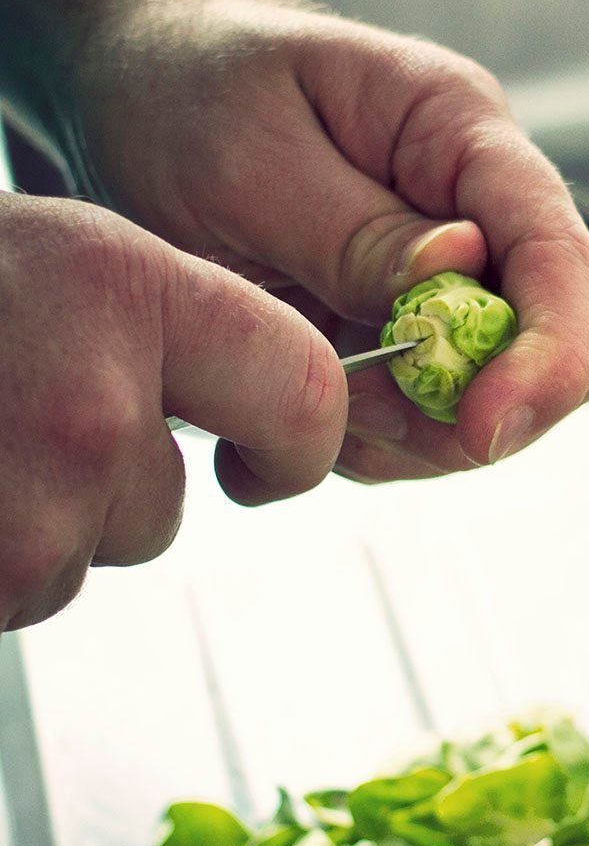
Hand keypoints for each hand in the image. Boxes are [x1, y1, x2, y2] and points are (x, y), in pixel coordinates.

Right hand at [0, 193, 346, 630]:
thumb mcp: (48, 257)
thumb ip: (165, 319)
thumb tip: (294, 384)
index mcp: (120, 289)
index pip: (305, 387)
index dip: (299, 440)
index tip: (282, 454)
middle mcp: (90, 399)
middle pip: (168, 501)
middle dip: (122, 489)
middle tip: (35, 434)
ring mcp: (34, 500)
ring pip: (98, 545)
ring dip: (47, 519)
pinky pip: (25, 588)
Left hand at [74, 0, 588, 479]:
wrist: (144, 90)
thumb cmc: (191, 91)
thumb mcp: (250, 156)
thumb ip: (353, 230)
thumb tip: (456, 274)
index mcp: (460, 134)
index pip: (555, 250)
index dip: (547, 354)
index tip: (485, 427)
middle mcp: (476, 210)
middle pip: (548, 341)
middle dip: (476, 408)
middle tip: (361, 419)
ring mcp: (447, 277)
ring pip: (488, 394)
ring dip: (409, 432)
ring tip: (303, 395)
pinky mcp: (408, 329)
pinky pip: (424, 418)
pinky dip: (372, 439)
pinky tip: (300, 401)